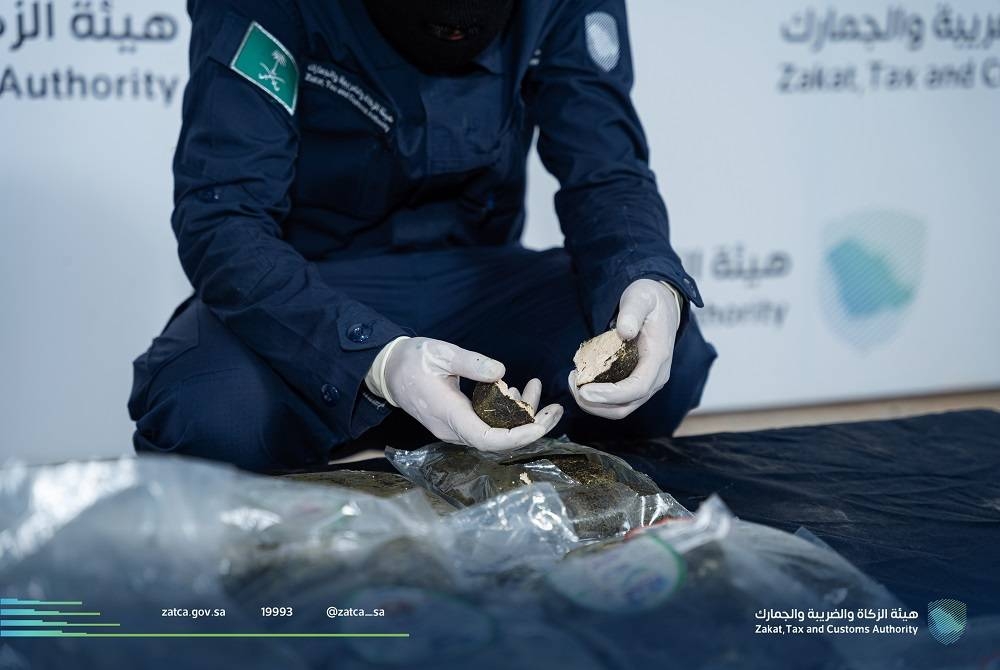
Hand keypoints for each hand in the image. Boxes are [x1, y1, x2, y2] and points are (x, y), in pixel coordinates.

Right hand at [383, 337, 562, 450]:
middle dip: (530, 426)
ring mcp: (454, 428)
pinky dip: (506, 412)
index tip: (540, 425)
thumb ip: (470, 362)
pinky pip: (487, 425)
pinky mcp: (457, 422)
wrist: (387, 371)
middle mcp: (451, 428)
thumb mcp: (440, 352)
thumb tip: (501, 372)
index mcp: (447, 413)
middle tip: (555, 409)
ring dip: (519, 416)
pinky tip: (514, 392)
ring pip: (495, 432)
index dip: (517, 437)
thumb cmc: (411, 359)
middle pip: (497, 440)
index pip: (487, 439)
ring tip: (533, 388)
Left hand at [568, 279, 680, 419]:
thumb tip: (625, 331)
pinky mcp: (636, 384)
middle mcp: (655, 377)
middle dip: (595, 404)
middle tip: (572, 385)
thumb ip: (632, 312)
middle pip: (625, 406)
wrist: (664, 307)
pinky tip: (581, 381)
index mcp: (658, 358)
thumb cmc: (650, 301)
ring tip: (573, 382)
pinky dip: (597, 398)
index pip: (637, 388)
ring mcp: (647, 383)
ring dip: (593, 404)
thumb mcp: (641, 297)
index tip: (584, 390)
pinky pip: (616, 401)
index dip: (610, 395)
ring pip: (619, 408)